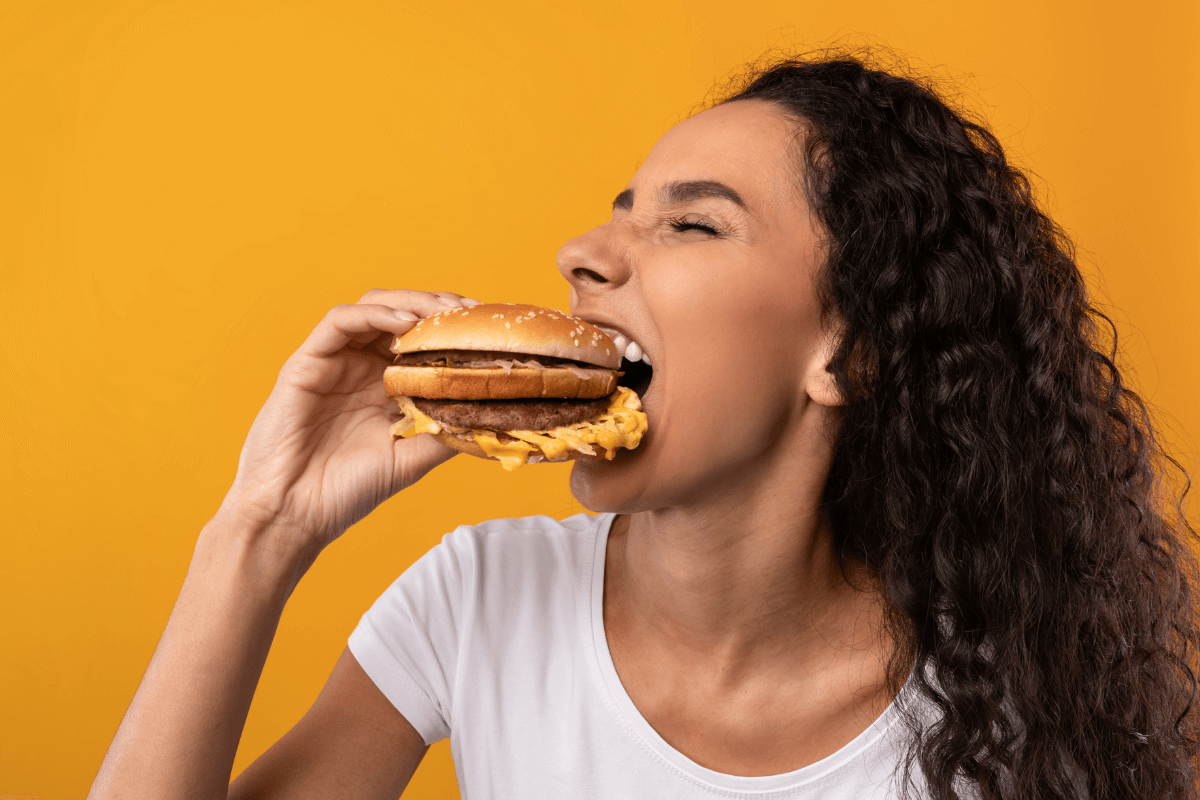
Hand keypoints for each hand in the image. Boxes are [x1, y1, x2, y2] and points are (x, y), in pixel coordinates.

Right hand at [213, 288, 478, 556]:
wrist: (293, 514)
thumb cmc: (346, 491)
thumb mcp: (412, 458)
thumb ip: (445, 432)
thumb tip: (491, 413)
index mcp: (386, 386)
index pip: (423, 340)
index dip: (454, 329)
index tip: (488, 328)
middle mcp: (361, 367)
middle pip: (402, 314)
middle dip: (439, 308)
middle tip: (470, 312)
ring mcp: (334, 362)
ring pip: (373, 308)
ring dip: (412, 302)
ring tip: (444, 311)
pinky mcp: (306, 362)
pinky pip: (340, 321)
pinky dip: (374, 314)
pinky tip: (405, 323)